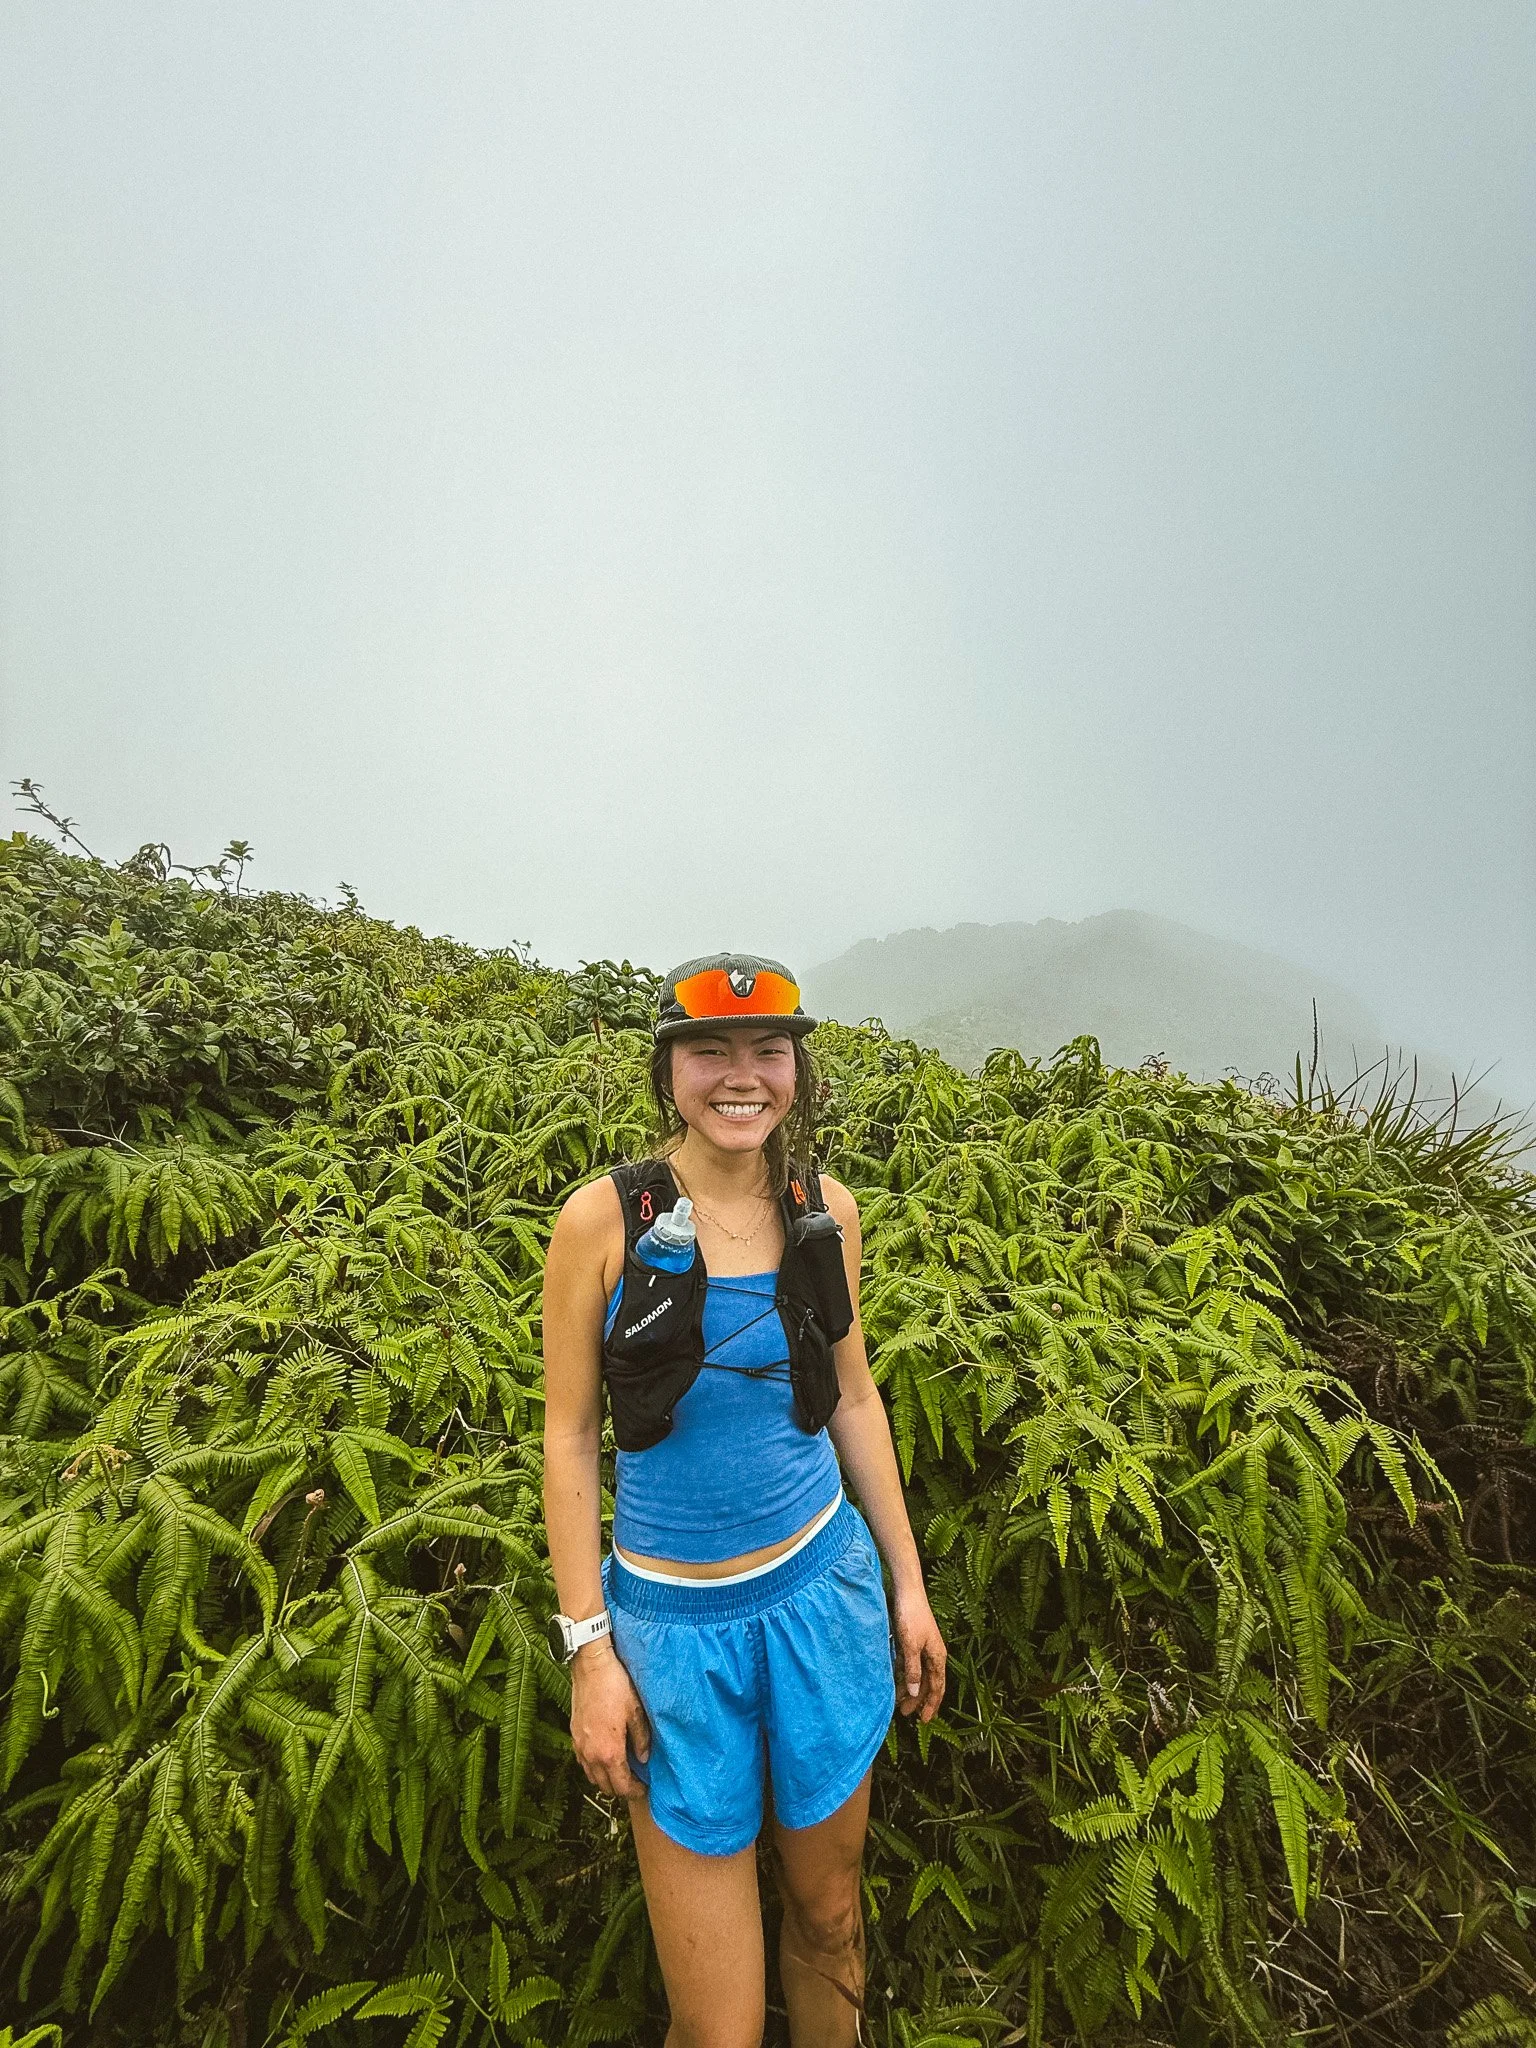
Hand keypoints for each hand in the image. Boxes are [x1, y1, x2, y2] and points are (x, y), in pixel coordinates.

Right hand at [569, 1639, 649, 1798]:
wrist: (591, 1667)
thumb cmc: (615, 1686)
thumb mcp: (637, 1712)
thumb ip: (641, 1739)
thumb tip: (643, 1758)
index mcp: (609, 1752)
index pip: (622, 1786)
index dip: (635, 1791)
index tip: (644, 1789)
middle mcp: (591, 1755)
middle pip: (605, 1787)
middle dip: (621, 1789)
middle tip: (635, 1781)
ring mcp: (580, 1746)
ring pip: (592, 1777)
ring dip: (606, 1779)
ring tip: (621, 1771)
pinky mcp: (573, 1736)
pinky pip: (583, 1763)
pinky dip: (594, 1767)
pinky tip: (604, 1757)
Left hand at [891, 1582, 945, 1721]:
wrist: (907, 1591)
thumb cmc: (911, 1617)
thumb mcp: (910, 1646)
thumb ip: (912, 1669)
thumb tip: (914, 1693)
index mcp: (937, 1657)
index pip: (936, 1687)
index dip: (931, 1705)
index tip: (924, 1721)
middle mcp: (933, 1654)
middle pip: (927, 1683)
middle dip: (918, 1700)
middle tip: (905, 1714)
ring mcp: (923, 1647)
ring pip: (918, 1674)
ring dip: (909, 1688)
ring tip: (897, 1701)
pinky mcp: (913, 1641)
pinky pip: (910, 1664)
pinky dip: (903, 1674)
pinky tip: (894, 1680)